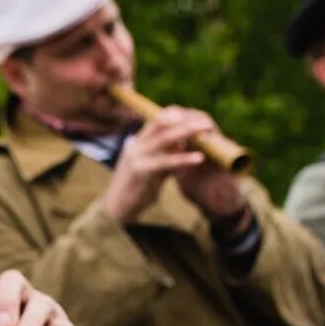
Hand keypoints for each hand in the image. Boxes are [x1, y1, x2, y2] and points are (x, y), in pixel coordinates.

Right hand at [102, 107, 244, 223]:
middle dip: (187, 120)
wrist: (117, 209)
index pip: (159, 119)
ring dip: (188, 132)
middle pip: (163, 123)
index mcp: (138, 141)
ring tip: (207, 131)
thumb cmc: (136, 189)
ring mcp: (137, 156)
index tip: (199, 118)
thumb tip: (184, 144)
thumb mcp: (152, 166)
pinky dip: (183, 159)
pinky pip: (166, 161)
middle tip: (207, 121)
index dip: (180, 116)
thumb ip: (165, 155)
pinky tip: (199, 159)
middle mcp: (136, 144)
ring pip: (165, 138)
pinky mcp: (140, 171)